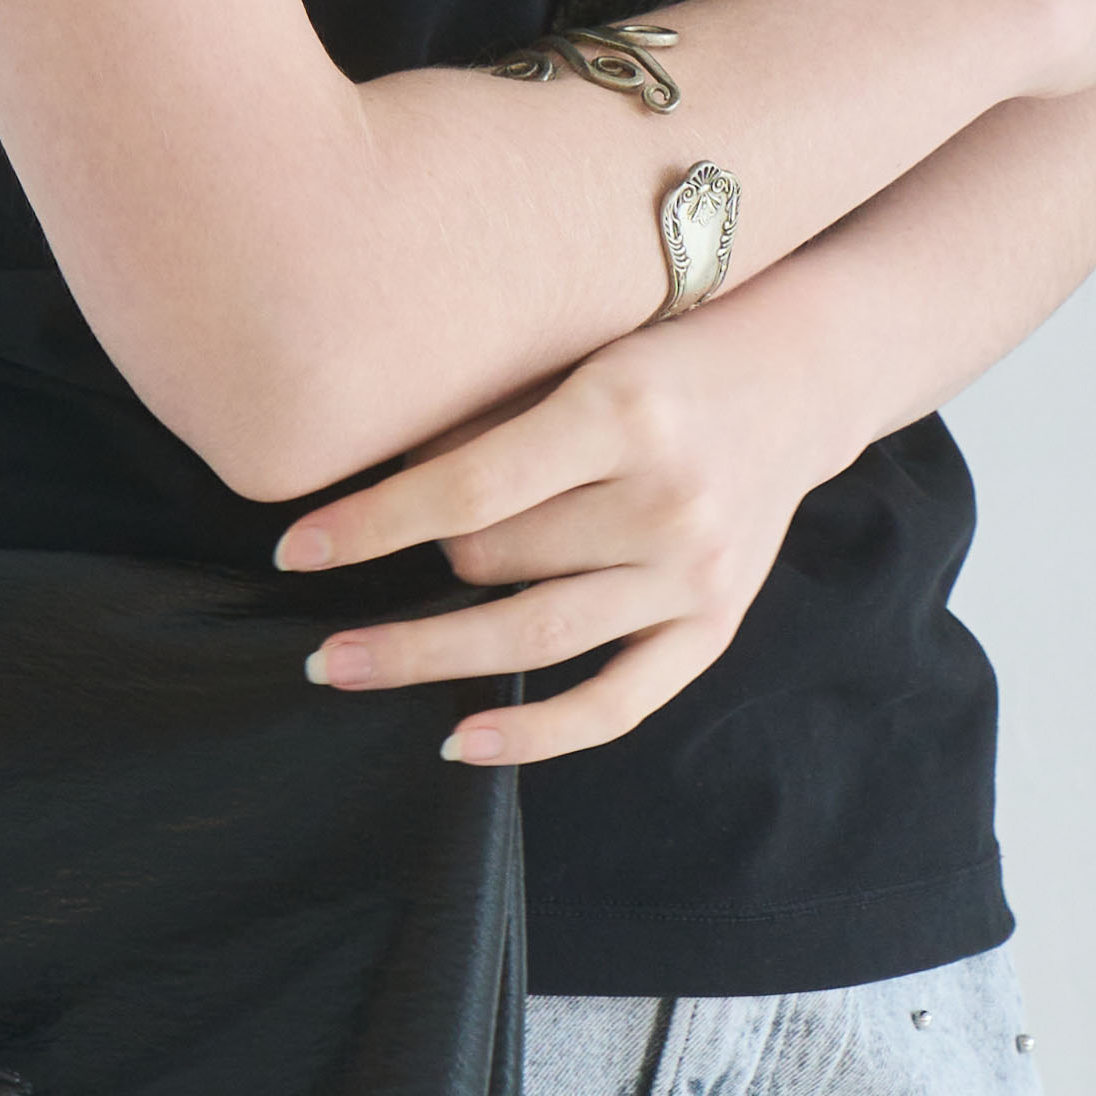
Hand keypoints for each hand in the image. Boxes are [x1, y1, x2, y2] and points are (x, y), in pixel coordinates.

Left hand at [271, 312, 838, 763]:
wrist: (799, 379)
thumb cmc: (664, 354)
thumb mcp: (579, 355)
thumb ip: (491, 415)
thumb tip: (369, 481)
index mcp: (624, 411)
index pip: (470, 489)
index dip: (372, 525)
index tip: (296, 548)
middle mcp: (667, 501)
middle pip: (495, 560)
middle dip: (416, 562)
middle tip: (340, 578)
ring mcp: (695, 574)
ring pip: (533, 634)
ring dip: (426, 655)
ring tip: (341, 662)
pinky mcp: (714, 626)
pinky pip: (615, 703)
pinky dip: (537, 734)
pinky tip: (459, 740)